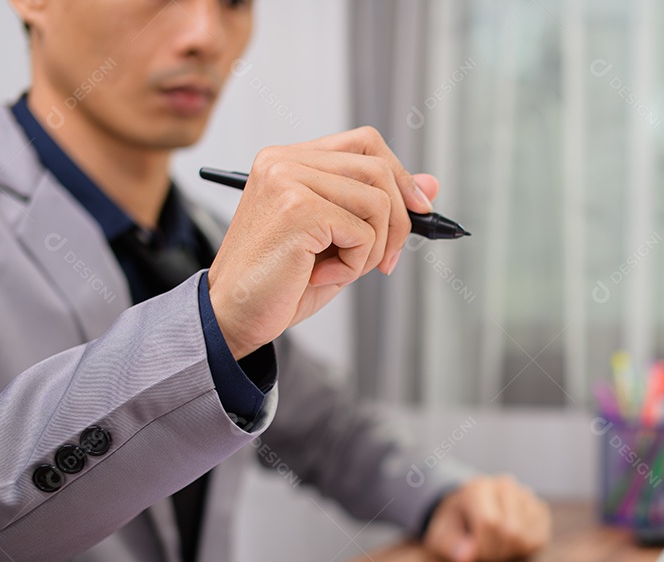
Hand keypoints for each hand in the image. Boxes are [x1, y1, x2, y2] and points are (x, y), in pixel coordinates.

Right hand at [207, 127, 438, 358]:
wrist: (232, 315)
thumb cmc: (281, 281)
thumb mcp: (341, 240)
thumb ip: (380, 208)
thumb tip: (431, 185)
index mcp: (289, 159)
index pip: (365, 143)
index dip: (401, 175)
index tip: (418, 209)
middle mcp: (284, 160)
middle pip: (378, 168)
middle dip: (397, 221)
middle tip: (384, 262)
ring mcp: (288, 180)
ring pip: (378, 201)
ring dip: (373, 249)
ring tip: (339, 269)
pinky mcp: (298, 208)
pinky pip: (363, 232)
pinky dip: (354, 264)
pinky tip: (321, 275)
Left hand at [423, 476, 551, 561]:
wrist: (468, 511)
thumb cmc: (454, 525)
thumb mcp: (441, 535)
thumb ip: (451, 545)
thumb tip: (466, 557)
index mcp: (477, 487)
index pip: (490, 523)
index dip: (481, 547)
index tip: (469, 553)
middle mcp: (505, 485)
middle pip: (511, 532)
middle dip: (494, 553)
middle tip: (481, 552)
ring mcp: (526, 496)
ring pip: (526, 538)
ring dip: (508, 553)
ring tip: (494, 546)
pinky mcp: (540, 510)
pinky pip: (539, 540)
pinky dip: (523, 550)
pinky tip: (509, 543)